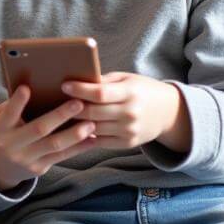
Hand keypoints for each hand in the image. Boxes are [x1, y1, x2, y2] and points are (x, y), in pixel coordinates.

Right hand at [0, 85, 96, 191]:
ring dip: (74, 134)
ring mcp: (26, 158)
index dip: (17, 102)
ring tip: (91, 124)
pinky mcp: (39, 168)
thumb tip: (34, 87)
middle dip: (59, 116)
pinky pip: (61, 157)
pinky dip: (78, 148)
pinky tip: (92, 140)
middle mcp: (11, 145)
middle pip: (38, 129)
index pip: (9, 114)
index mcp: (0, 129)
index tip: (26, 88)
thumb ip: (12, 107)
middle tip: (78, 103)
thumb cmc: (3, 133)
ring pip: (54, 145)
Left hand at [62, 72, 187, 151]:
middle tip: (55, 102)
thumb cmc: (140, 90)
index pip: (100, 93)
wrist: (168, 112)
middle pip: (93, 113)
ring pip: (93, 128)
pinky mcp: (127, 143)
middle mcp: (130, 113)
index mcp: (130, 93)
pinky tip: (72, 128)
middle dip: (72, 108)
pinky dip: (84, 135)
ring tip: (58, 116)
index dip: (80, 90)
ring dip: (74, 123)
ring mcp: (129, 131)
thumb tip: (74, 80)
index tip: (64, 85)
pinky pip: (99, 141)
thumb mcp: (125, 79)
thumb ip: (102, 81)